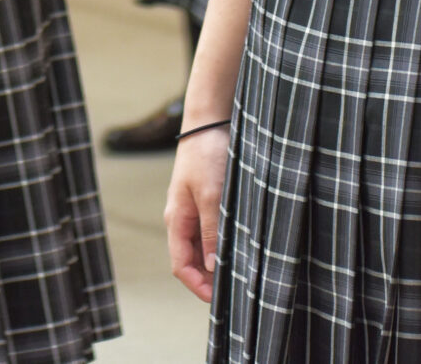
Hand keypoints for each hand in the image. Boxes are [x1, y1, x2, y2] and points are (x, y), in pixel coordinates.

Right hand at [164, 121, 230, 302]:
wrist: (210, 120)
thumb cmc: (207, 155)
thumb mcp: (212, 196)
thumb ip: (212, 232)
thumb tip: (213, 268)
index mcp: (176, 220)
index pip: (180, 265)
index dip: (198, 286)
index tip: (219, 300)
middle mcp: (183, 218)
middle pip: (192, 260)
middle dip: (210, 277)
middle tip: (237, 288)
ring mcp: (195, 209)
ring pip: (204, 246)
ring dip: (219, 260)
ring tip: (243, 269)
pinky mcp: (208, 199)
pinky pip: (214, 230)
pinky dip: (225, 242)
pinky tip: (243, 245)